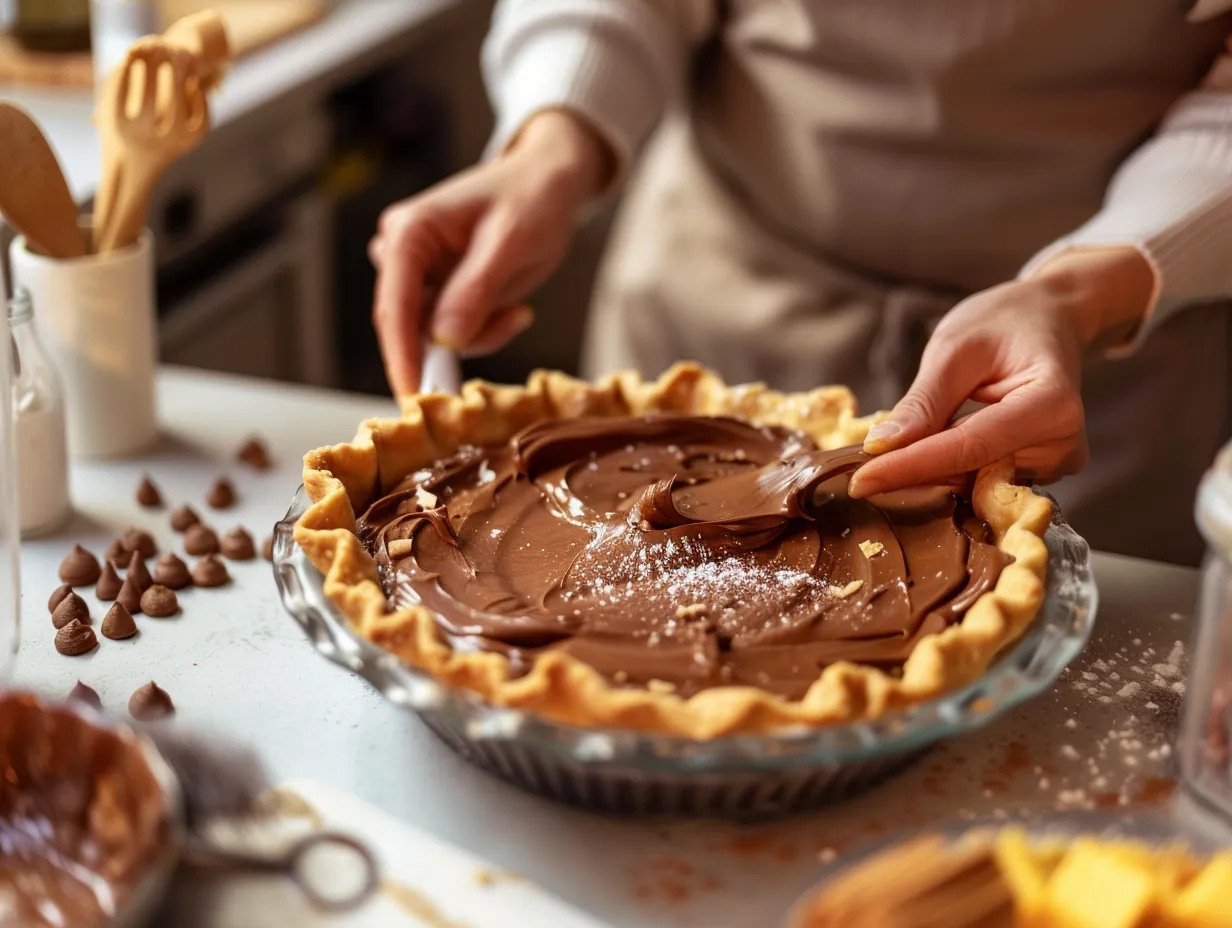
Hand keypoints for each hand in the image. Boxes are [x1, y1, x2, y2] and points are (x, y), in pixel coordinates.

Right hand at [370, 110, 612, 395]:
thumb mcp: (511, 242)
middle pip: (408, 326)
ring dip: (479, 335)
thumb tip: (444, 338)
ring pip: (434, 337)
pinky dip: (486, 331)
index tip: (414, 397)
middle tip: (496, 343)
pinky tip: (515, 308)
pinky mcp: (440, 291)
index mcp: (409, 233)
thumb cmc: (532, 198)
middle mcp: (403, 254)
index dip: (402, 356)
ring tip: (518, 310)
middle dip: (452, 346)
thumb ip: (475, 289)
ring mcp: (420, 275)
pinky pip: (455, 333)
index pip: (395, 306)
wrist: (550, 182)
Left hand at [848, 247, 1156, 497]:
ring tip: (892, 452)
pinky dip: (946, 467)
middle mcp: (1062, 445)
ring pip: (971, 481)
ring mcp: (1054, 464)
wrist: (1047, 320)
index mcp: (1052, 405)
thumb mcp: (954, 349)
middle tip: (855, 471)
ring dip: (928, 470)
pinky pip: (980, 479)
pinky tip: (922, 452)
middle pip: (970, 471)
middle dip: (912, 470)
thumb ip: (923, 402)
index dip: (911, 468)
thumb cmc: (1004, 322)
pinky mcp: (1039, 473)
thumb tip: (881, 448)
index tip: (860, 482)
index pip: (968, 449)